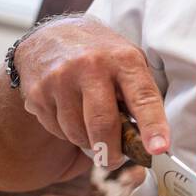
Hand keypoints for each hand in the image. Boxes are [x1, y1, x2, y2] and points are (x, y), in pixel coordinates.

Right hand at [15, 15, 168, 168]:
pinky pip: (57, 129)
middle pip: (103, 124)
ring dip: (88, 142)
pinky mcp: (37, 92)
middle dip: (112, 152)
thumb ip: (141, 94)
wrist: (52, 35)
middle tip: (115, 160)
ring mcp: (60, 79)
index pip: (142, 97)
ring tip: (93, 129)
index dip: (153, 126)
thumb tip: (151, 139)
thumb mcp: (129, 62)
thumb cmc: (102, 56)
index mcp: (123, 59)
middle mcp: (91, 66)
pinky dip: (68, 131)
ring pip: (77, 132)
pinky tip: (71, 114)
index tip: (158, 149)